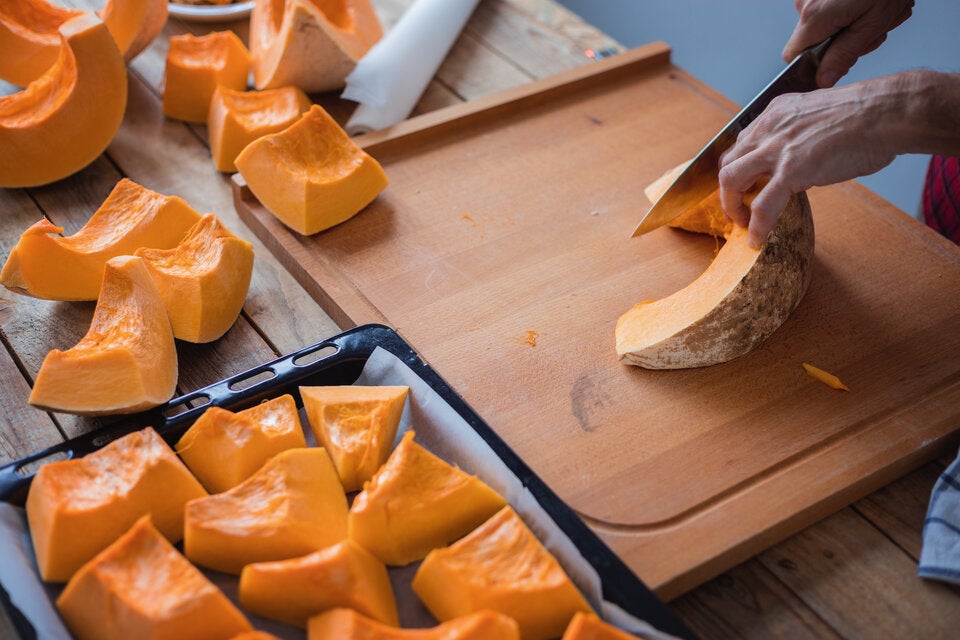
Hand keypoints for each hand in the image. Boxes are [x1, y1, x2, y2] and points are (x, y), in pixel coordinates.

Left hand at [718, 77, 904, 246]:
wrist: (885, 112)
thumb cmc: (868, 116)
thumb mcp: (819, 117)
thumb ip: (801, 136)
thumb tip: (801, 159)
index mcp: (776, 113)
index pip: (741, 143)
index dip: (737, 169)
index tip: (743, 188)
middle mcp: (769, 128)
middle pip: (727, 162)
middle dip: (727, 191)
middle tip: (737, 211)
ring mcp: (777, 149)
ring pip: (731, 181)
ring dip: (732, 207)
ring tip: (743, 225)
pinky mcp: (792, 169)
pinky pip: (762, 205)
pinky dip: (756, 227)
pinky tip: (758, 240)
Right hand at [783, 0, 913, 86]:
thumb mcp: (872, 24)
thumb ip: (844, 55)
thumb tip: (823, 80)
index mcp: (814, 17)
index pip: (793, 56)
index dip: (814, 63)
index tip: (836, 59)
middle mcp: (805, 2)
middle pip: (810, 39)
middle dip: (839, 41)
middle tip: (868, 31)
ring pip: (820, 23)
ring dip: (847, 24)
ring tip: (872, 12)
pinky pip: (826, 7)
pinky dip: (846, 9)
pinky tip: (865, 3)